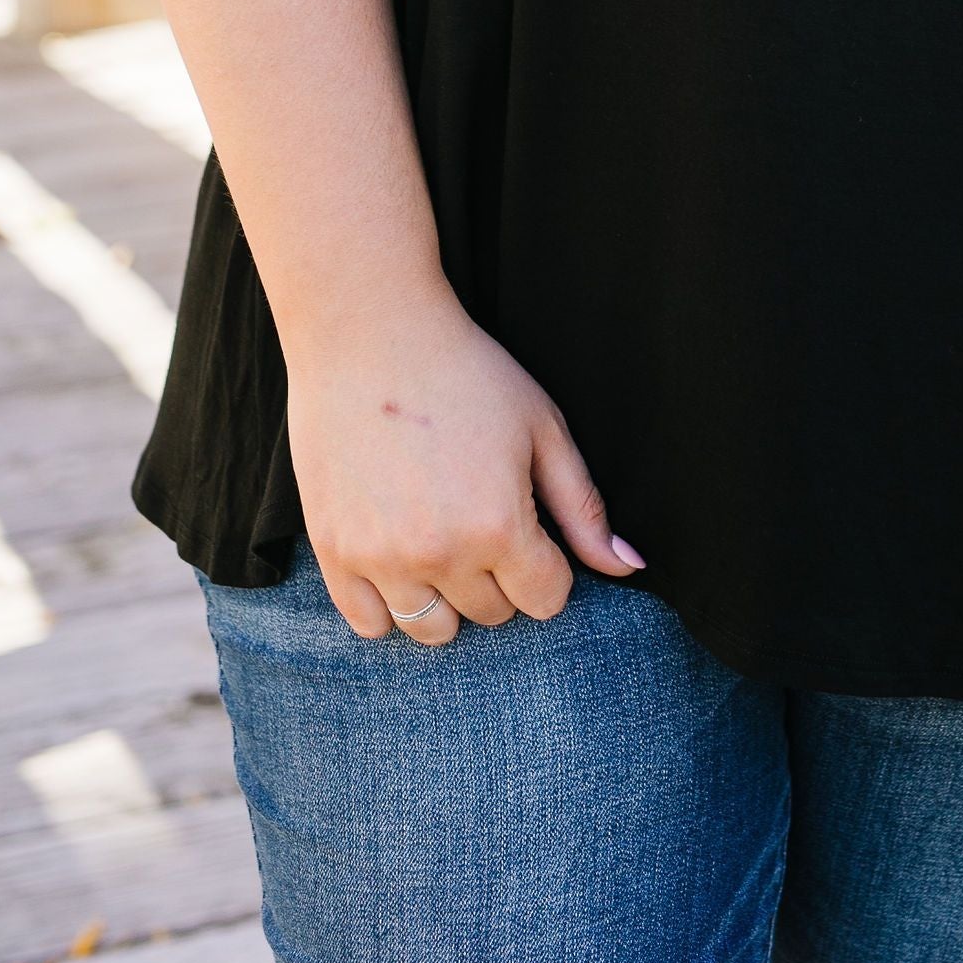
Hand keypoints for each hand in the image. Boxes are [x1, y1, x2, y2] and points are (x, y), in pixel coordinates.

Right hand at [283, 288, 644, 647]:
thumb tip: (629, 566)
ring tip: (441, 533)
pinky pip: (369, 623)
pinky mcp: (334, 553)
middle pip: (492, 614)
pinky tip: (398, 550)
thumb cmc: (467, 372)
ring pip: (433, 630)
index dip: (548, 563)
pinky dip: (389, 602)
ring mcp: (381, 559)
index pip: (546, 600)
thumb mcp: (542, 428)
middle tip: (480, 511)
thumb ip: (584, 508)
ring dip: (447, 596)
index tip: (529, 522)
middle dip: (499, 575)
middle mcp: (440, 555)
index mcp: (500, 527)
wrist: (369, 332)